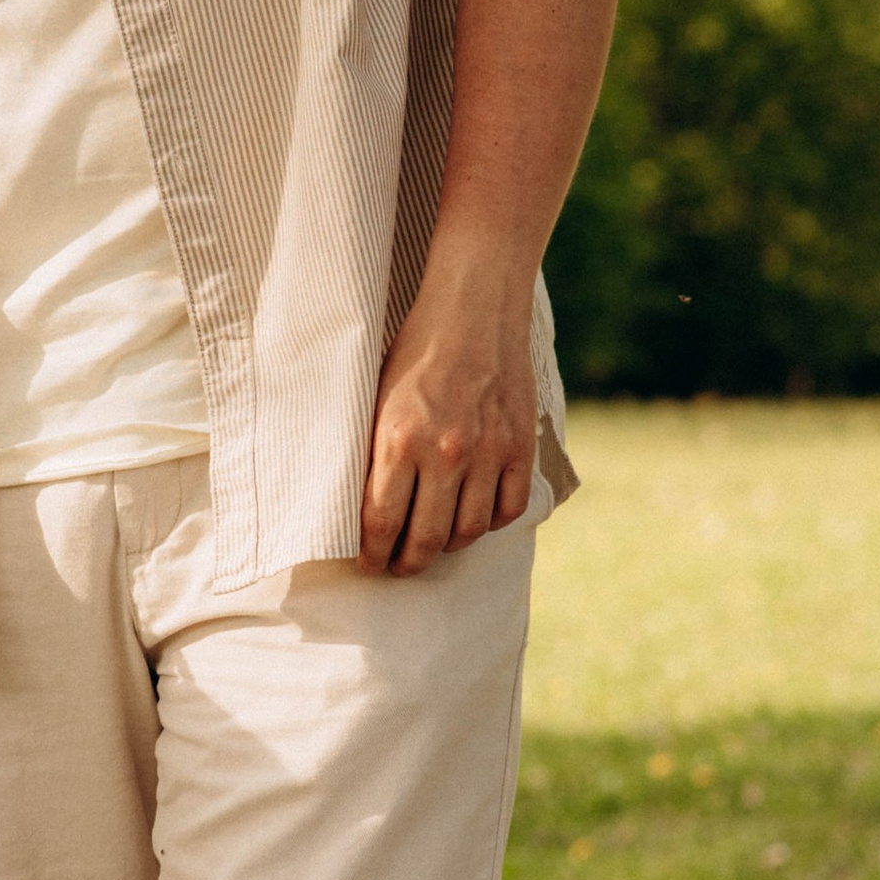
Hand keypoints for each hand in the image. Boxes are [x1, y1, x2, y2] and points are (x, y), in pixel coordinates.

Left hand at [358, 259, 538, 575]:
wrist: (473, 312)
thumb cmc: (414, 353)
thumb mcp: (376, 399)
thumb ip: (372, 453)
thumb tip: (358, 508)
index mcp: (399, 440)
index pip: (382, 523)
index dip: (373, 553)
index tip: (369, 563)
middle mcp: (446, 452)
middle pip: (427, 538)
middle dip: (408, 563)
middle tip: (399, 567)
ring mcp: (489, 452)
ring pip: (469, 531)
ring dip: (448, 546)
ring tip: (434, 545)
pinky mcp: (521, 447)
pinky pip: (508, 508)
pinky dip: (490, 522)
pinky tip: (473, 518)